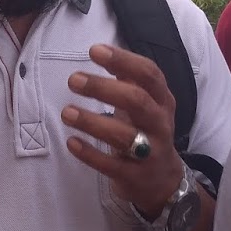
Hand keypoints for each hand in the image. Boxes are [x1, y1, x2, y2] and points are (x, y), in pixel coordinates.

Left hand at [61, 44, 184, 215]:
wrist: (163, 180)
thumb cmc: (145, 131)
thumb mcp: (145, 103)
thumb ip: (127, 78)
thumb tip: (100, 50)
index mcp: (162, 100)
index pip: (149, 74)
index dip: (123, 60)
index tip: (95, 51)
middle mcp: (160, 124)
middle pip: (137, 101)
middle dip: (104, 88)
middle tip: (74, 80)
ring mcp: (150, 152)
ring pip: (124, 135)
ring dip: (92, 122)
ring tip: (67, 112)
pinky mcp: (135, 176)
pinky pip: (112, 166)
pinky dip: (90, 154)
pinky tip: (71, 142)